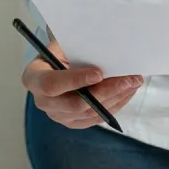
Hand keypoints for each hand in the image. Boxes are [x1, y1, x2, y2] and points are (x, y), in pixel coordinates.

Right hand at [22, 39, 142, 128]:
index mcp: (34, 78)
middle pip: (75, 104)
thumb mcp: (62, 45)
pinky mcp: (74, 122)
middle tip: (129, 79)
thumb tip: (106, 47)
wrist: (58, 67)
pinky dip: (116, 104)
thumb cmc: (61, 53)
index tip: (99, 73)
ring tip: (134, 82)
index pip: (52, 84)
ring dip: (116, 97)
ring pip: (91, 112)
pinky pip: (98, 117)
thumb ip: (76, 48)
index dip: (75, 80)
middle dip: (106, 91)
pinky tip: (128, 91)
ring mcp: (59, 116)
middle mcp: (43, 101)